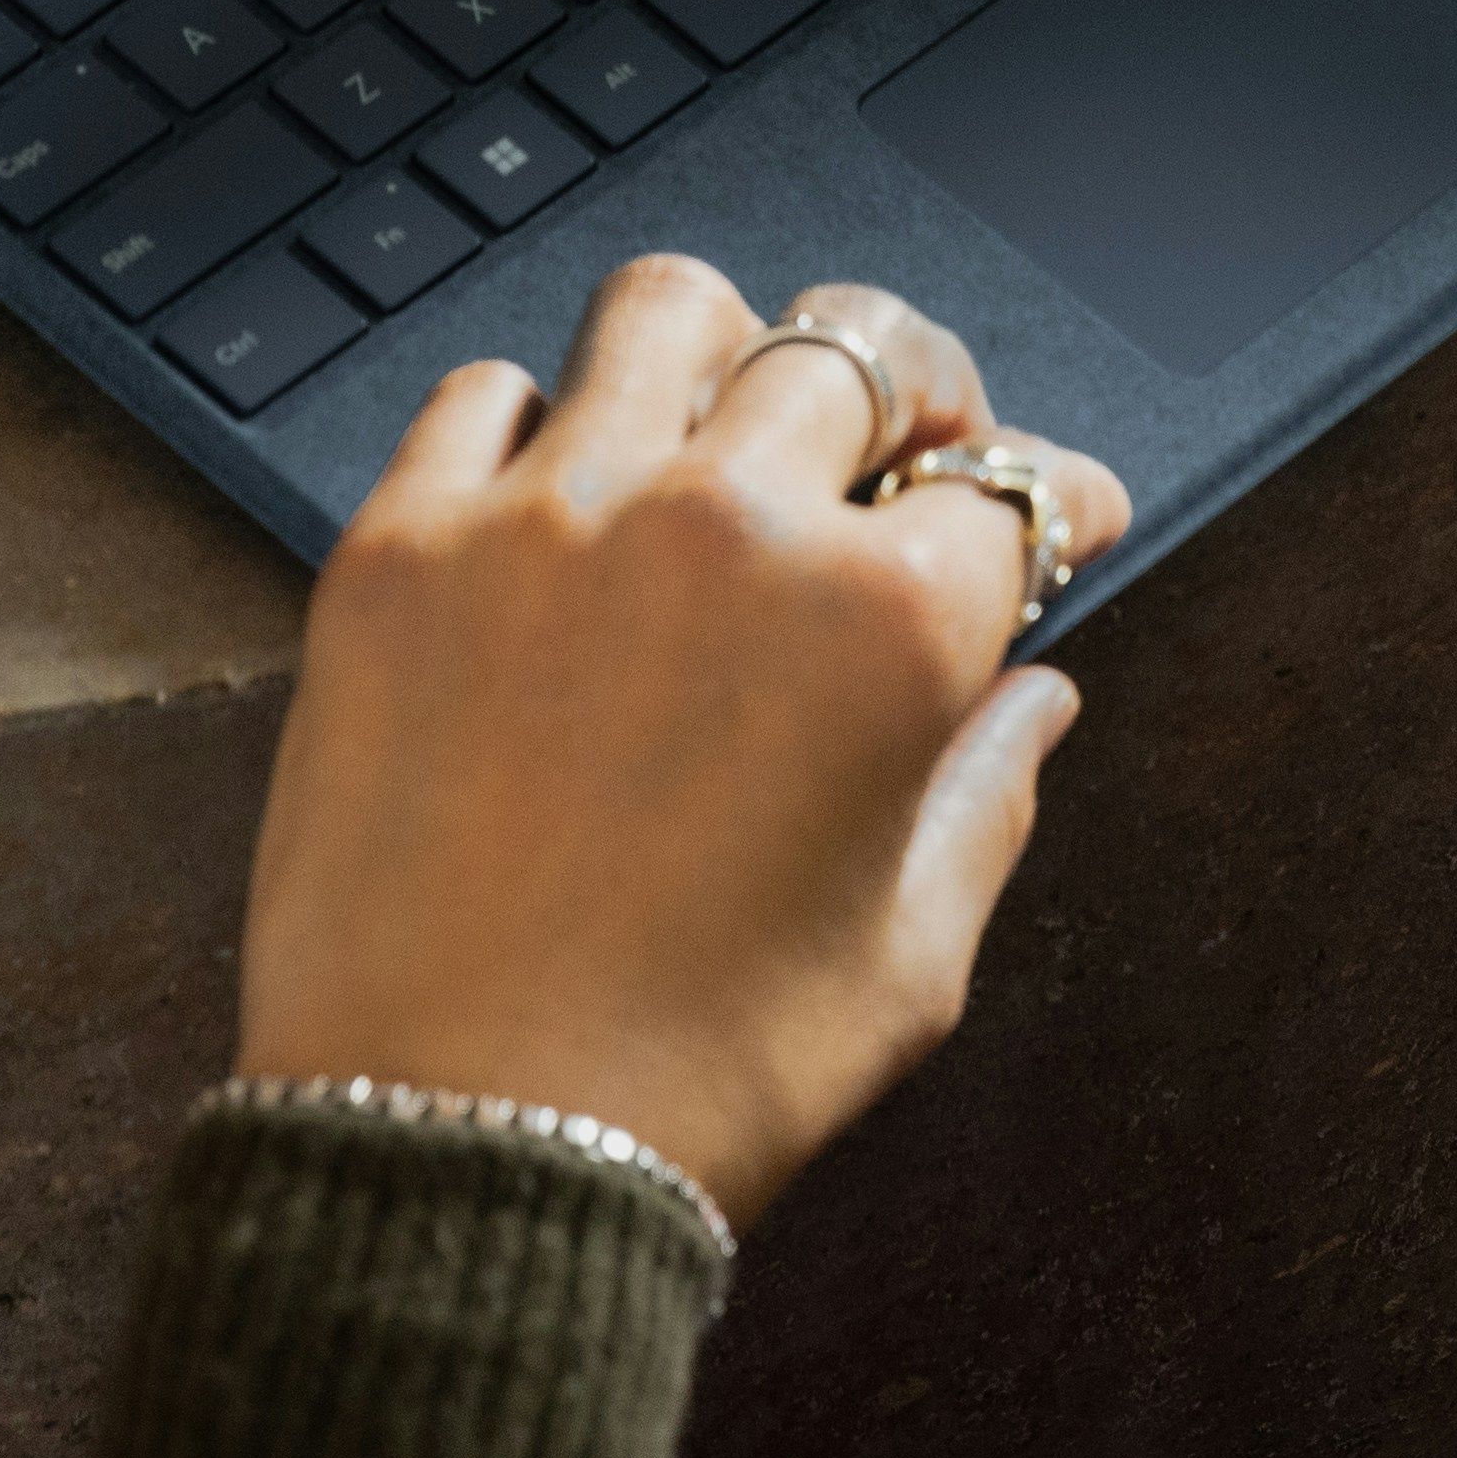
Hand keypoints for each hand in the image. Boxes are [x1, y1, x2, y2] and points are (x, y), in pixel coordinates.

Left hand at [236, 254, 1135, 1224]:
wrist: (462, 1150)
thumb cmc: (701, 1080)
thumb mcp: (908, 959)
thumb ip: (987, 799)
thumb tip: (1035, 701)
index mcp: (890, 626)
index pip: (1013, 488)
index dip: (1052, 500)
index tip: (1053, 512)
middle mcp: (733, 529)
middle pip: (857, 349)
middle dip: (910, 391)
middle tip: (900, 447)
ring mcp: (555, 520)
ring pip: (667, 307)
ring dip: (722, 352)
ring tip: (720, 423)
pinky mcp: (404, 551)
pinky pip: (478, 396)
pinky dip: (530, 426)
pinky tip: (552, 498)